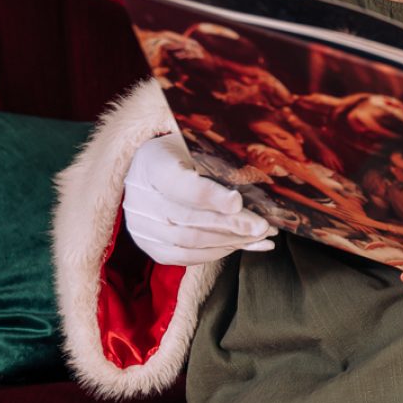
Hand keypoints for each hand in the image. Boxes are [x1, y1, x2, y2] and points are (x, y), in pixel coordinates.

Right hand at [122, 133, 276, 265]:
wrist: (151, 169)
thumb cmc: (184, 153)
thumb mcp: (198, 145)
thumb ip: (219, 163)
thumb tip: (257, 188)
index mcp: (152, 164)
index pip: (178, 184)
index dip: (209, 195)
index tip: (238, 201)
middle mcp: (140, 199)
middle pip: (188, 218)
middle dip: (231, 224)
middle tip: (263, 226)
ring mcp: (141, 226)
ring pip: (189, 242)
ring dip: (230, 241)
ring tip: (261, 236)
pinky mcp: (150, 246)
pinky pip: (185, 257)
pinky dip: (218, 252)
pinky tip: (243, 245)